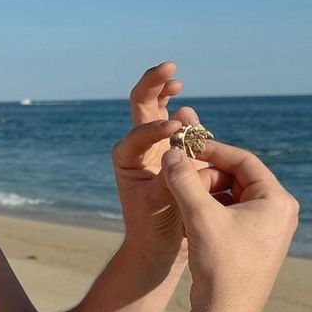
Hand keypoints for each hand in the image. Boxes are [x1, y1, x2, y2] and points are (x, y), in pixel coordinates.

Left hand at [112, 62, 220, 255]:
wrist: (158, 245)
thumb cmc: (153, 226)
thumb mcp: (160, 203)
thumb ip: (171, 174)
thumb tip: (181, 141)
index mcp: (126, 156)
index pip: (139, 132)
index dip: (157, 128)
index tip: (177, 128)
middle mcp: (137, 146)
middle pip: (141, 105)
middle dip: (153, 83)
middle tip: (168, 66)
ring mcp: (154, 146)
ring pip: (155, 108)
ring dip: (163, 90)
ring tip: (173, 78)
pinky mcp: (172, 152)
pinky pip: (174, 123)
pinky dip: (180, 110)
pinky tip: (185, 104)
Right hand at [161, 140, 298, 311]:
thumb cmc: (220, 264)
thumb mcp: (198, 214)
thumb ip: (183, 178)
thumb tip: (171, 152)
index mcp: (276, 201)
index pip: (243, 159)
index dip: (212, 150)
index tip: (184, 148)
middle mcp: (276, 212)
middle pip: (234, 176)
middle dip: (203, 176)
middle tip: (177, 179)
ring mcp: (264, 229)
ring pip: (227, 194)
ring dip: (201, 193)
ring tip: (179, 202)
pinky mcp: (250, 242)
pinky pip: (226, 213)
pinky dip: (205, 210)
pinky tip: (186, 220)